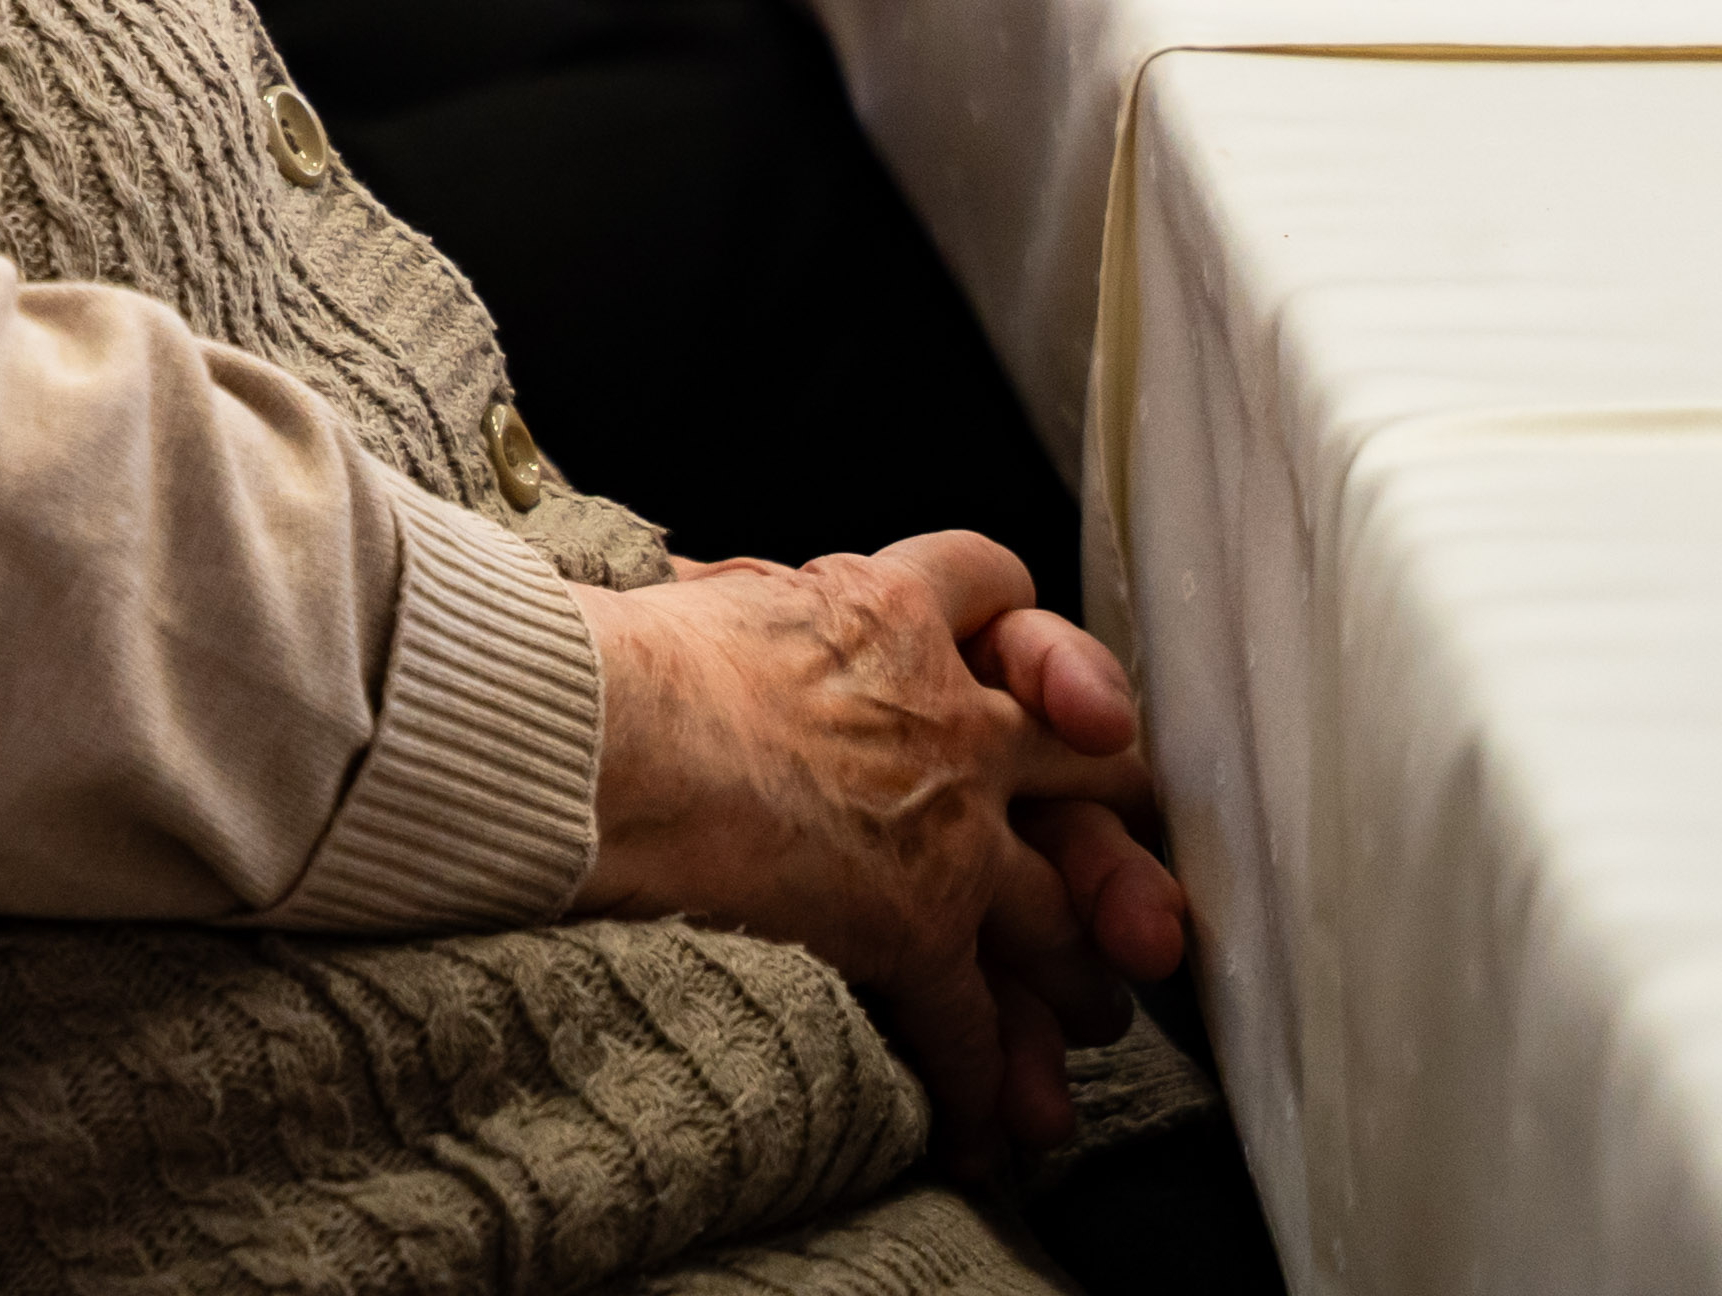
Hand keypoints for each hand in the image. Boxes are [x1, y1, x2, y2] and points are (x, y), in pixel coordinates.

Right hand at [575, 535, 1188, 1176]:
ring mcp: (948, 827)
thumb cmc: (605, 662)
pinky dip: (982, 1086)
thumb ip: (728, 605)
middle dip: (1115, 834)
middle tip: (1122, 889)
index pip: (991, 589)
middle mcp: (946, 717)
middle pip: (1091, 764)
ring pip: (1062, 912)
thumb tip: (690, 601)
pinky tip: (976, 1133)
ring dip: (1077, 980)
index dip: (1027, 636)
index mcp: (882, 614)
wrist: (599, 735)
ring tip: (1082, 1019)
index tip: (1041, 687)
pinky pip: (973, 1023)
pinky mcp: (915, 928)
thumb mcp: (687, 597)